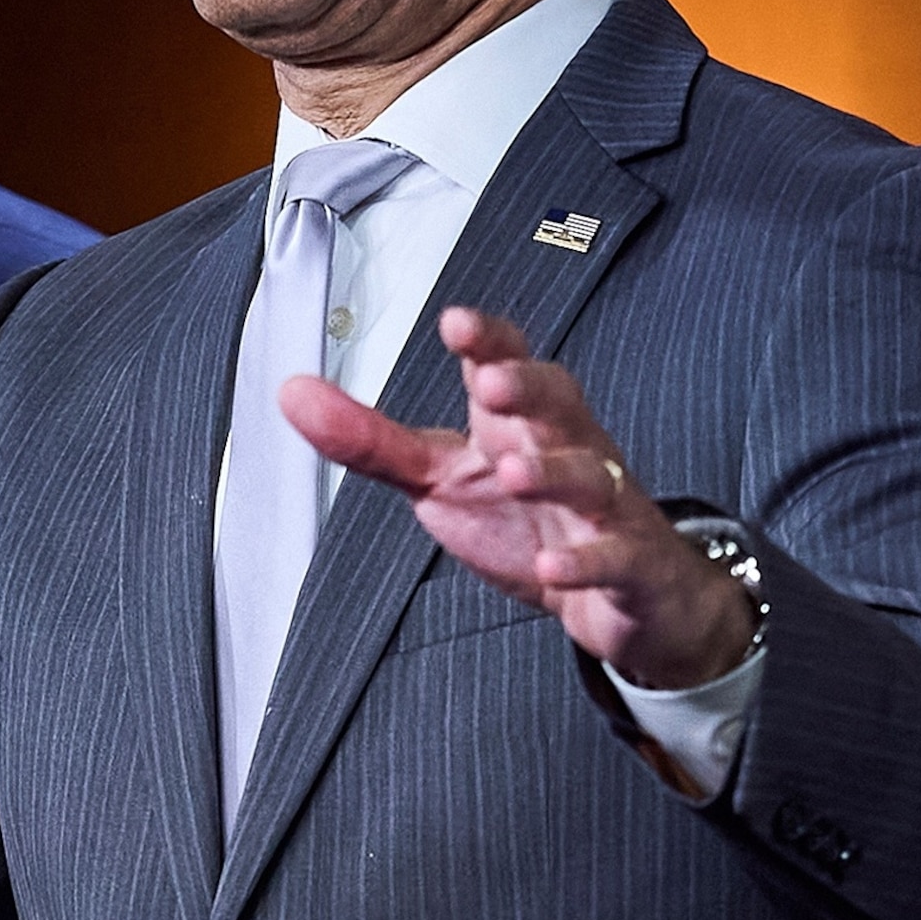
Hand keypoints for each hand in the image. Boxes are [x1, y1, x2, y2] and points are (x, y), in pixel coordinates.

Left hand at [282, 306, 754, 689]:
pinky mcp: (628, 564)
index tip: (456, 323)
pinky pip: (614, 556)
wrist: (622, 597)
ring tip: (513, 473)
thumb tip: (292, 392)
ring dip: (552, 471)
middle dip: (530, 387)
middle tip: (492, 383)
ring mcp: (604, 506)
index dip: (488, 341)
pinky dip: (585, 562)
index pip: (509, 363)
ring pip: (588, 475)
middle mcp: (569, 450)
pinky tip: (553, 567)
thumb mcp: (439, 477)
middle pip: (561, 401)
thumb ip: (370, 440)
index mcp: (519, 422)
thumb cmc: (526, 520)